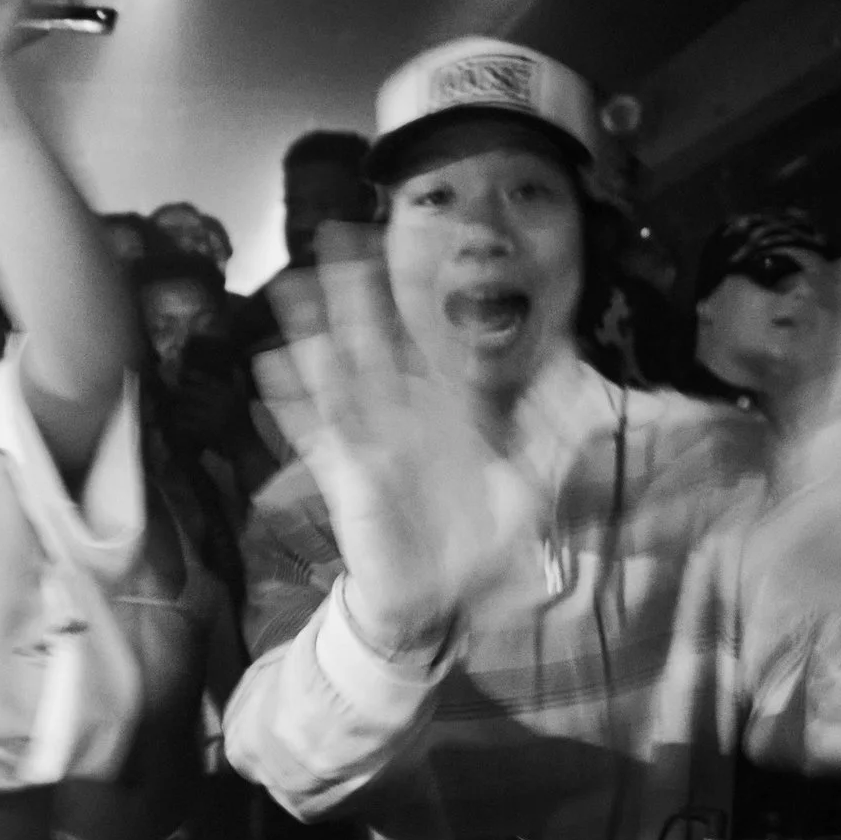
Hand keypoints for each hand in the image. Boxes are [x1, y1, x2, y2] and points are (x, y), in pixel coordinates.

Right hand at [255, 233, 535, 652]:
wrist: (437, 600)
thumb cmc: (479, 544)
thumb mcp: (528, 482)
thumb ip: (548, 421)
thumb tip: (569, 357)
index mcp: (446, 412)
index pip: (427, 341)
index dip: (413, 297)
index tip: (397, 250)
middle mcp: (404, 416)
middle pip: (375, 341)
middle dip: (355, 293)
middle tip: (334, 239)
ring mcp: (370, 440)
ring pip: (340, 373)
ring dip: (315, 330)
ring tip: (291, 287)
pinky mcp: (344, 474)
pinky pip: (315, 431)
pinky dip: (293, 400)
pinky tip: (271, 367)